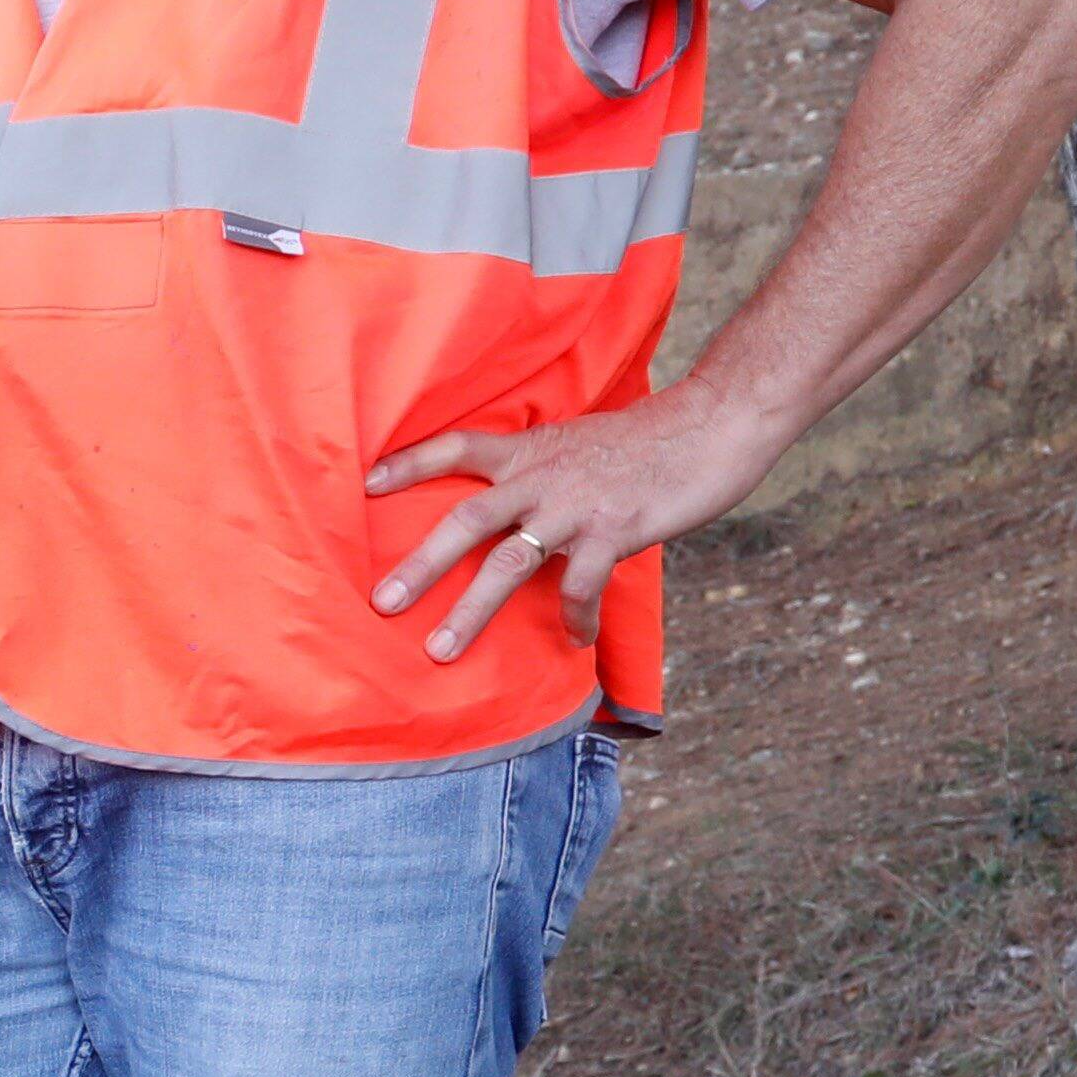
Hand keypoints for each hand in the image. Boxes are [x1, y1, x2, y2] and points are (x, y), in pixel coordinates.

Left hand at [364, 388, 788, 661]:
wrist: (710, 426)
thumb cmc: (646, 440)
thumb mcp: (578, 442)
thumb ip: (540, 470)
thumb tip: (514, 505)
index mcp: (529, 451)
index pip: (456, 447)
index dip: (410, 463)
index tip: (365, 483)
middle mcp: (541, 477)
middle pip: (465, 522)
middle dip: (420, 566)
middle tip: (382, 602)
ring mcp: (575, 506)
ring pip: (509, 563)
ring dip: (471, 611)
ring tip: (441, 649)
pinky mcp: (612, 531)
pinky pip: (579, 585)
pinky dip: (573, 615)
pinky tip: (574, 636)